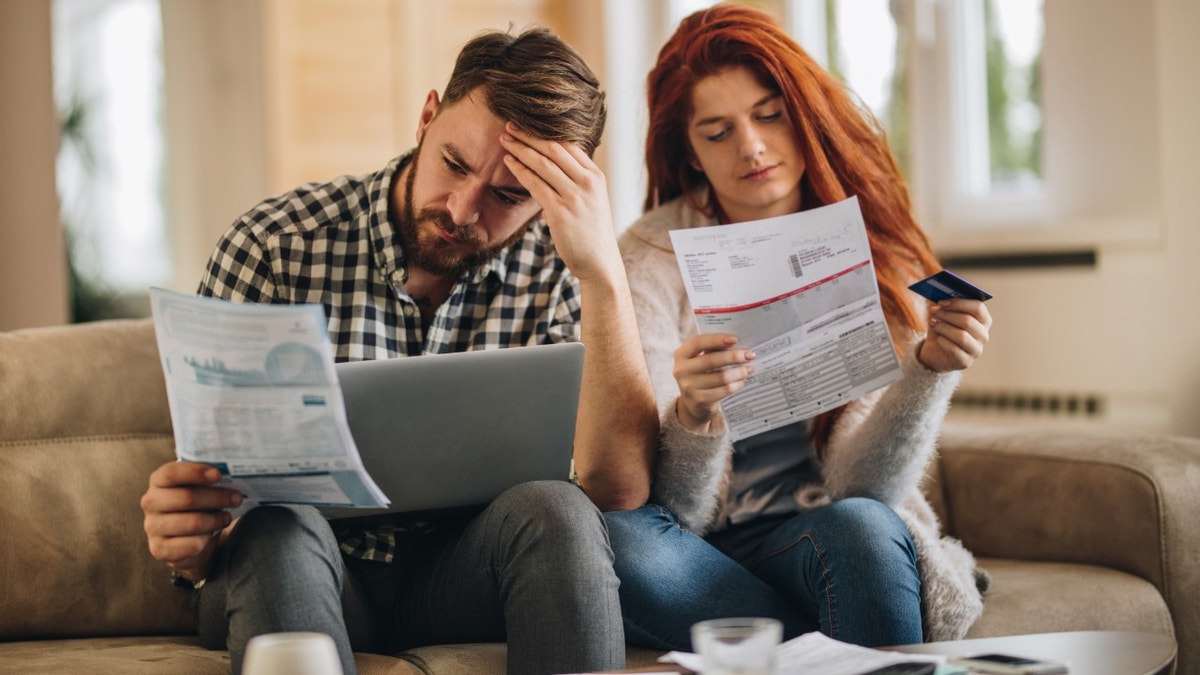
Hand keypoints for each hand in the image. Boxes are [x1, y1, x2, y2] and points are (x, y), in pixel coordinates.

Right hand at [140, 461, 241, 577]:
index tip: (218, 474)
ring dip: (216, 520)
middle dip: (217, 497)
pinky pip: (193, 544)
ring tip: (226, 517)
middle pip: (186, 498)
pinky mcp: (160, 549)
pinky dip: (208, 539)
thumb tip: (232, 473)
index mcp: (158, 482)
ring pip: (193, 523)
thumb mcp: (198, 487)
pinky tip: (211, 534)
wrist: (184, 539)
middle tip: (237, 498)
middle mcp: (151, 503)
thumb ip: (207, 479)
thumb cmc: (195, 506)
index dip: (195, 472)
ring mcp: (153, 527)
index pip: (171, 473)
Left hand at [499, 123, 620, 282]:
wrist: (600, 262)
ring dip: (521, 149)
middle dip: (529, 135)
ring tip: (504, 139)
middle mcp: (588, 182)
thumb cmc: (591, 233)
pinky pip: (536, 184)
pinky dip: (520, 170)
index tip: (527, 125)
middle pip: (554, 149)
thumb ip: (576, 182)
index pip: (569, 145)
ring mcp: (575, 196)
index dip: (545, 132)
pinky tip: (508, 162)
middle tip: (509, 125)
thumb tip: (552, 169)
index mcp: (596, 176)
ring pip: (543, 164)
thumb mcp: (591, 201)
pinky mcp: (561, 211)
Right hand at [674, 333, 755, 431]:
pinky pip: (724, 390)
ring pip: (721, 377)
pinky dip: (737, 384)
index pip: (697, 342)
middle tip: (749, 355)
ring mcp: (689, 387)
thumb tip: (738, 344)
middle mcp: (681, 370)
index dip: (716, 339)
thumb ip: (713, 350)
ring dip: (739, 372)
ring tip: (749, 368)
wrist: (693, 403)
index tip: (735, 339)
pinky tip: (743, 380)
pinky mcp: (699, 400)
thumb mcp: (699, 360)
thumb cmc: (701, 373)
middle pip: (711, 360)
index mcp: (681, 355)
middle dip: (733, 356)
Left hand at [917, 298, 991, 371]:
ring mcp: (976, 350)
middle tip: (934, 311)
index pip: (978, 308)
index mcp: (983, 320)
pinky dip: (943, 341)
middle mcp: (983, 335)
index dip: (959, 303)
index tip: (942, 301)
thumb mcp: (943, 315)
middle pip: (968, 321)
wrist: (935, 353)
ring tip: (933, 323)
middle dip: (948, 314)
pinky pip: (954, 349)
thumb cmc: (943, 330)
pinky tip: (937, 338)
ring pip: (961, 336)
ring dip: (944, 327)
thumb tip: (937, 295)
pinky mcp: (966, 362)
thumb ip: (944, 305)